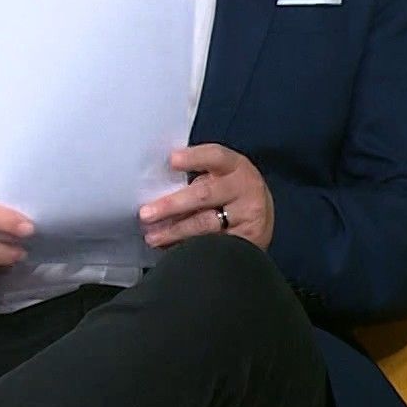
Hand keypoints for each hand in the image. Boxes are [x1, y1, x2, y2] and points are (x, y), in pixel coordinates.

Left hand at [139, 144, 274, 249]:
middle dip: (172, 205)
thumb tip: (156, 185)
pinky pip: (212, 245)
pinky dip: (188, 247)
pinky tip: (172, 249)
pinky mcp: (247, 240)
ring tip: (153, 237)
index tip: (172, 160)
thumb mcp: (221, 176)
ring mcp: (247, 215)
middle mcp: (245, 188)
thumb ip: (197, 176)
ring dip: (174, 231)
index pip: (216, 157)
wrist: (260, 220)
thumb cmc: (230, 193)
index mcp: (235, 166)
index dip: (194, 158)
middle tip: (146, 213)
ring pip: (205, 224)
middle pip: (205, 194)